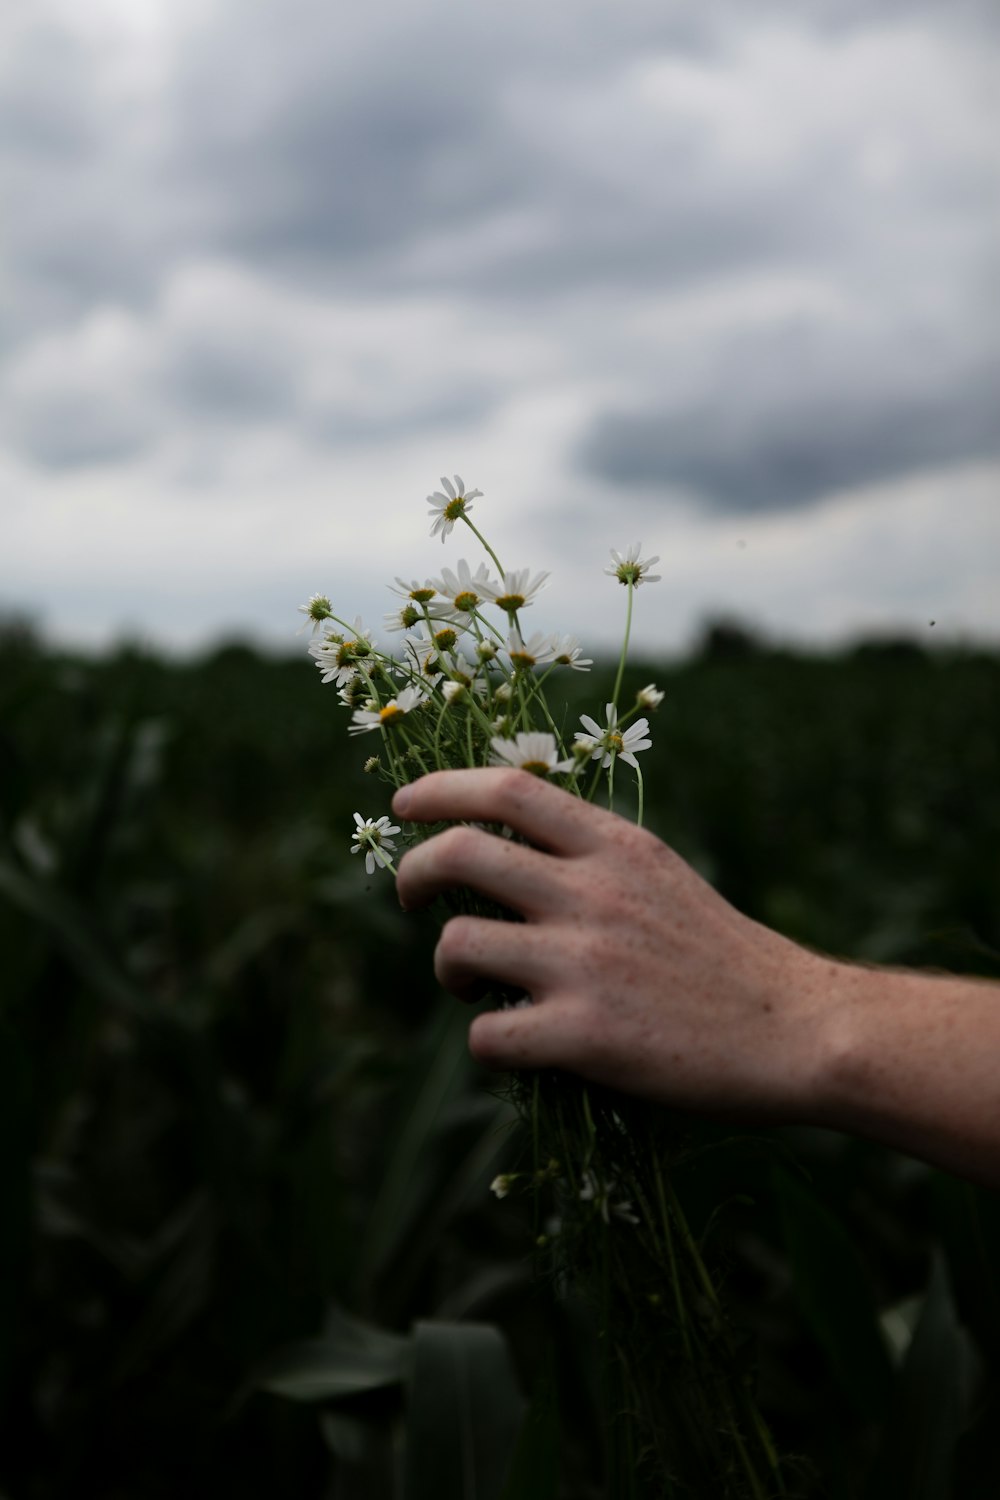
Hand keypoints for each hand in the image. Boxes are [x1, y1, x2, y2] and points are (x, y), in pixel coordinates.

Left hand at [392, 769, 832, 1123]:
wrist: (799, 1029)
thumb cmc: (725, 957)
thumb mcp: (662, 876)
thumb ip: (593, 859)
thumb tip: (507, 855)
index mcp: (617, 846)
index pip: (508, 787)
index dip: (442, 788)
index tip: (405, 803)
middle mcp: (594, 893)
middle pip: (460, 853)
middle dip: (412, 872)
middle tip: (408, 896)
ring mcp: (586, 964)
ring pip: (457, 944)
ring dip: (447, 966)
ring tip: (472, 983)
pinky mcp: (587, 1036)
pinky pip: (488, 1036)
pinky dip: (486, 1041)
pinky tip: (513, 1042)